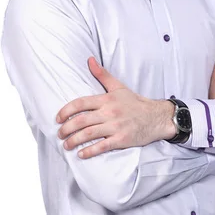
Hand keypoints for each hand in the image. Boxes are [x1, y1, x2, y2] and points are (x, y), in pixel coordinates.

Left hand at [55, 57, 175, 158]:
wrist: (156, 117)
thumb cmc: (135, 103)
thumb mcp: (118, 87)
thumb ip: (102, 75)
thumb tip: (89, 60)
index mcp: (106, 99)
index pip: (80, 103)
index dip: (66, 111)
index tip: (58, 119)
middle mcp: (110, 112)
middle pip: (81, 121)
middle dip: (66, 129)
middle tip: (60, 134)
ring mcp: (116, 127)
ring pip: (89, 134)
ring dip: (74, 141)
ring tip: (66, 145)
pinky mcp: (122, 140)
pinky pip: (102, 146)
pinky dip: (89, 151)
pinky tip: (81, 154)